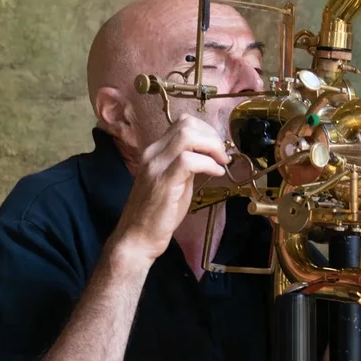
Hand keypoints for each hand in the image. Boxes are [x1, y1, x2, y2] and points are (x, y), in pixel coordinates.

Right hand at [110, 115, 228, 262]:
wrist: (138, 237)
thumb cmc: (158, 213)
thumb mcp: (175, 181)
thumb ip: (188, 165)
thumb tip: (208, 155)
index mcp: (155, 151)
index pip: (182, 123)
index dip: (206, 130)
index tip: (218, 148)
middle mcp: (153, 153)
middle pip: (186, 124)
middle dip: (212, 136)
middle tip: (222, 155)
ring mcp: (156, 166)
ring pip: (187, 136)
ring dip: (212, 147)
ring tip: (220, 163)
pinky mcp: (163, 181)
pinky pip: (189, 160)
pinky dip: (209, 164)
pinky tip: (216, 174)